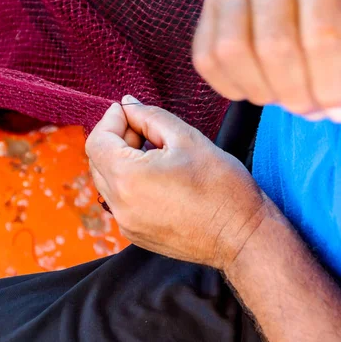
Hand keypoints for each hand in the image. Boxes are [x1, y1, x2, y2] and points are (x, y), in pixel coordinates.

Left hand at [85, 97, 268, 268]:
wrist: (242, 236)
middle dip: (115, 139)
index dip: (110, 120)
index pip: (97, 141)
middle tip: (145, 128)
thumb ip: (150, 116)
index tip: (127, 109)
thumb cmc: (222, 187)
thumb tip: (127, 105)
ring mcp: (127, 224)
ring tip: (155, 152)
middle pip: (98, 162)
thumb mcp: (187, 139)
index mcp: (128, 179)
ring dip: (122, 161)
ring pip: (108, 183)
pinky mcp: (138, 235)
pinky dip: (130, 183)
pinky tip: (158, 177)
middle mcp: (119, 206)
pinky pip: (121, 202)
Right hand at [193, 0, 340, 121]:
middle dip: (297, 95)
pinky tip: (256, 88)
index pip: (321, 36)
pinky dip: (230, 86)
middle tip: (314, 110)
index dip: (332, 85)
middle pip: (274, 48)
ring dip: (262, 91)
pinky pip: (206, 58)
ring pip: (232, 53)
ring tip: (284, 98)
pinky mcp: (209, 8)